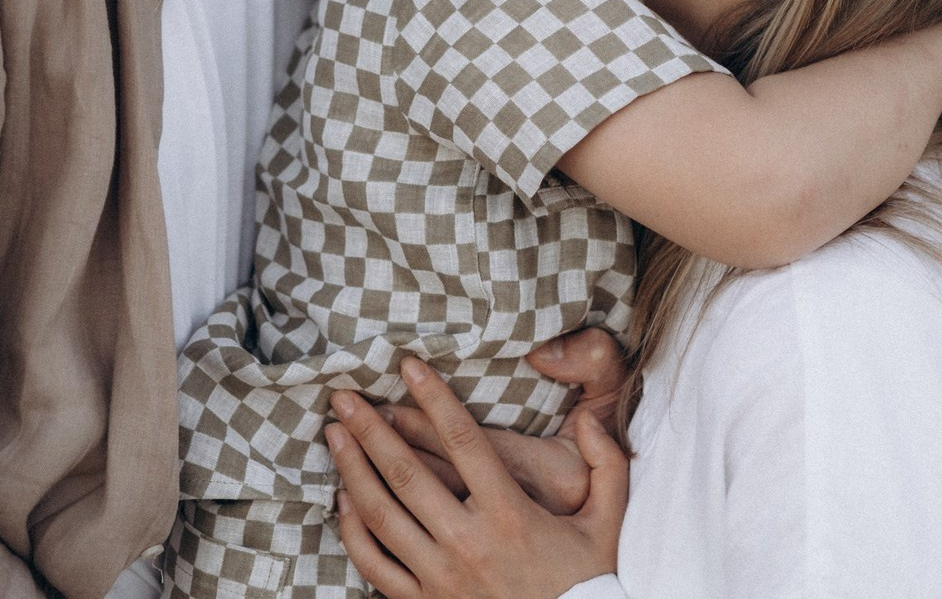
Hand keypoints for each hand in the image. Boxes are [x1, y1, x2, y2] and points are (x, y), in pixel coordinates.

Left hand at [327, 357, 626, 598]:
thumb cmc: (586, 582)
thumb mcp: (608, 522)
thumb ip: (607, 464)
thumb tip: (591, 420)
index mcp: (510, 514)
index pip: (463, 440)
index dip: (433, 397)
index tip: (409, 364)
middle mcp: (469, 543)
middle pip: (407, 473)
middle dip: (370, 428)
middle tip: (344, 395)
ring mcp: (441, 578)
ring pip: (382, 516)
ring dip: (352, 470)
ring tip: (333, 434)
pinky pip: (375, 566)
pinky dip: (354, 530)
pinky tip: (343, 499)